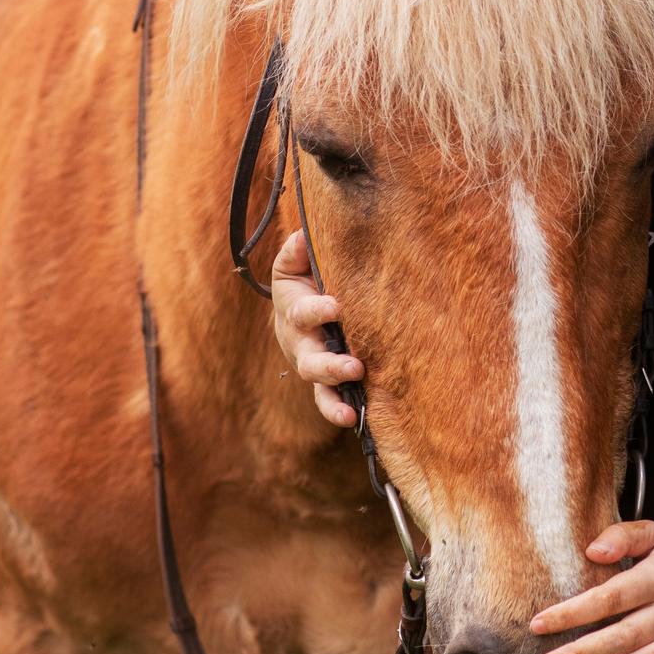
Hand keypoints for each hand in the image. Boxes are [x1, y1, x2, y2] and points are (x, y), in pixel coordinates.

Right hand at [271, 227, 362, 429]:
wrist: (300, 309)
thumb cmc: (306, 279)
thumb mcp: (297, 262)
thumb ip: (298, 250)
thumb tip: (305, 235)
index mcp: (294, 311)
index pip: (302, 313)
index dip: (316, 311)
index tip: (336, 307)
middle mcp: (301, 342)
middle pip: (308, 359)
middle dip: (330, 364)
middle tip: (354, 366)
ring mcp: (312, 364)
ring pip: (318, 382)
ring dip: (336, 389)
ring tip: (358, 391)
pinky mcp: (325, 381)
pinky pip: (326, 400)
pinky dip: (336, 411)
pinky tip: (353, 419)